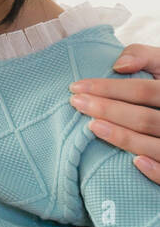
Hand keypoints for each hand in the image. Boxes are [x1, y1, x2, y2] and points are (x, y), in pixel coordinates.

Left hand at [69, 44, 159, 182]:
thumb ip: (145, 56)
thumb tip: (119, 66)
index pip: (143, 91)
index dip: (109, 88)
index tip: (75, 87)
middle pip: (146, 119)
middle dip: (109, 111)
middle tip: (76, 104)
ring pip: (157, 146)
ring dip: (124, 138)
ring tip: (92, 127)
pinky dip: (156, 170)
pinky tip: (135, 162)